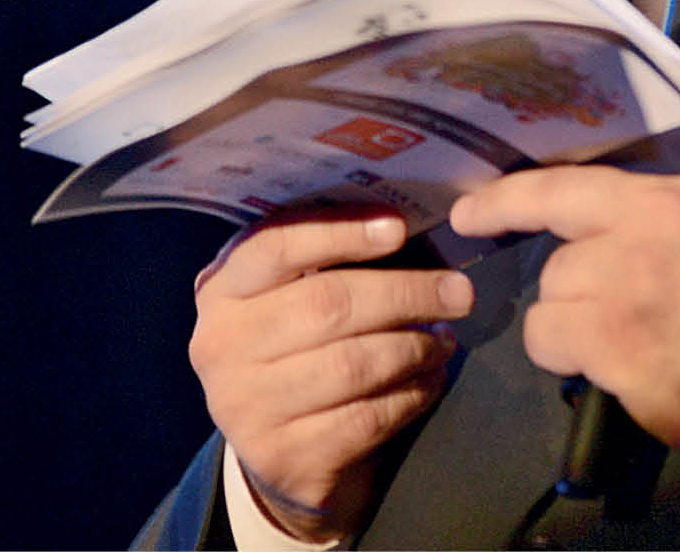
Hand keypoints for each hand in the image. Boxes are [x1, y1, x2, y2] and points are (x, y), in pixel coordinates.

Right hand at [188, 210, 473, 540]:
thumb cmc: (295, 351)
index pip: (275, 246)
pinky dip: (410, 394)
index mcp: (221, 292)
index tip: (399, 228)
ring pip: (352, 364)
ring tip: (445, 339)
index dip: (340, 232)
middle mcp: (221, 347)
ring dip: (414, 347)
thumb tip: (400, 223)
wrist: (277, 453)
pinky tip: (430, 379)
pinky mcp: (283, 457)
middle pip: (326, 304)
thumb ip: (323, 259)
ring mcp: (246, 407)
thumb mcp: (286, 299)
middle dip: (405, 293)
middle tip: (458, 291)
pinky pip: (365, 417)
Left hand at [445, 165, 679, 474]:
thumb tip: (618, 176)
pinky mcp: (616, 351)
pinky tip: (624, 365)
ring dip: (576, 325)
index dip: (506, 199)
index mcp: (667, 195)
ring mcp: (623, 295)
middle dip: (583, 284)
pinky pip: (554, 346)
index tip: (469, 212)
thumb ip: (676, 182)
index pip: (563, 185)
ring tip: (631, 336)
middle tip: (630, 303)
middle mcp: (639, 235)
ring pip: (551, 303)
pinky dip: (576, 359)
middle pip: (560, 257)